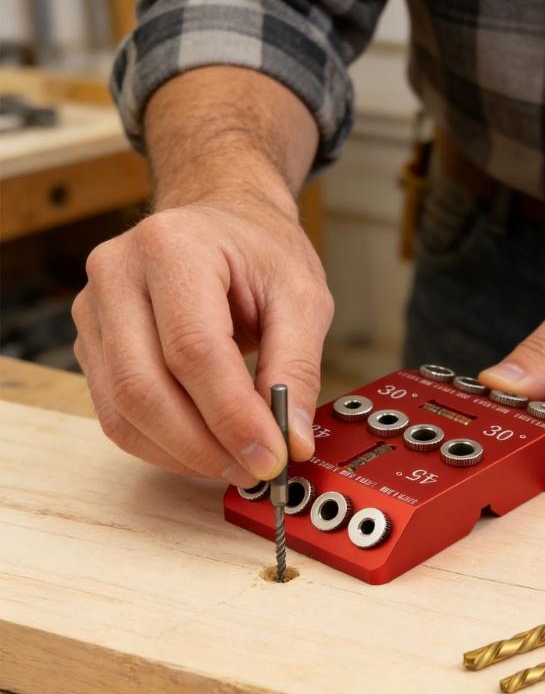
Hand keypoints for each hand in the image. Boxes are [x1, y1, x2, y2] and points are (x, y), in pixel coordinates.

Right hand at [72, 196, 332, 486]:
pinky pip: (116, 414)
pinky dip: (162, 445)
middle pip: (144, 388)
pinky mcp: (93, 344)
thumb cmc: (261, 252)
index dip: (233, 416)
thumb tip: (292, 440)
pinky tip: (205, 448)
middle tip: (257, 469)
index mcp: (172, 247)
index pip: (193, 351)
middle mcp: (117, 274)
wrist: (222, 224)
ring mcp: (95, 310)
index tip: (273, 456)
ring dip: (182, 453)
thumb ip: (298, 368)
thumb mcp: (301, 298)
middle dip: (205, 446)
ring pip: (123, 411)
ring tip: (236, 461)